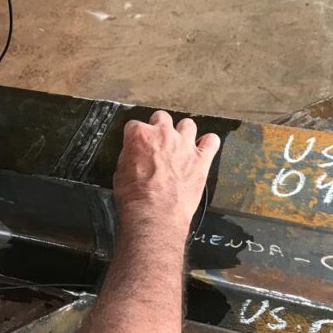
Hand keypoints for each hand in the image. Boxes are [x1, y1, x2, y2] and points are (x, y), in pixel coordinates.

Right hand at [113, 111, 219, 235]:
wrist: (154, 214)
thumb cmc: (135, 197)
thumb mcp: (120, 173)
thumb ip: (129, 156)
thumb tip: (134, 155)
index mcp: (140, 135)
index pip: (135, 125)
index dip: (135, 136)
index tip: (137, 144)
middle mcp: (163, 134)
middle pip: (162, 117)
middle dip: (159, 127)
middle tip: (158, 141)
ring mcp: (184, 145)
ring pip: (188, 124)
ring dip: (183, 132)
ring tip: (181, 144)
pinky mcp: (201, 159)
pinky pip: (212, 141)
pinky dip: (209, 143)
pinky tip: (204, 149)